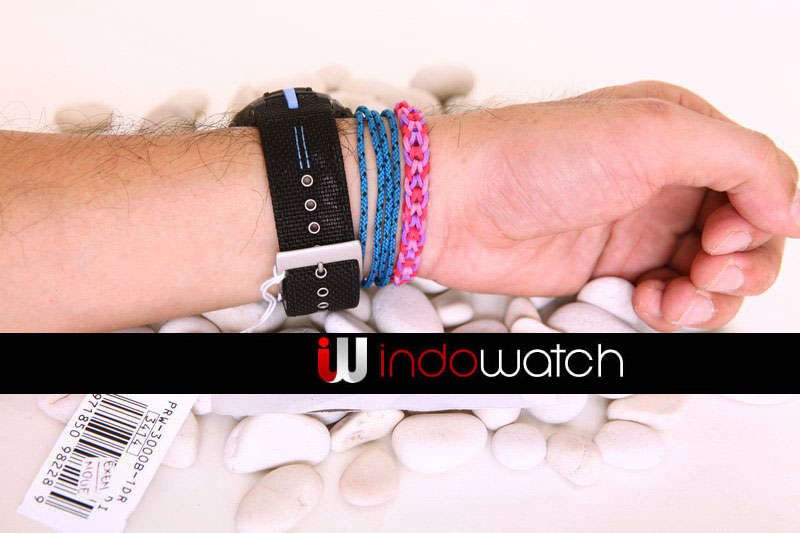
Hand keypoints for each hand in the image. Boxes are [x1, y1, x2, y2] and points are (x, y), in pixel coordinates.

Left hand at [423, 81, 798, 330]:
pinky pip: (668, 300)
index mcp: (683, 133)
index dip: (761, 218)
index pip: (760, 181)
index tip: (725, 237)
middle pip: (745, 235)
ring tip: (673, 299)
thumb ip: (740, 160)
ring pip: (711, 275)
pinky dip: (672, 311)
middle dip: (740, 264)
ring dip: (708, 297)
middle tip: (704, 271)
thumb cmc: (534, 158)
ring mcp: (637, 228)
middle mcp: (665, 180)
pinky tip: (647, 305)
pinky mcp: (610, 270)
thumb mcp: (651, 134)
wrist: (456, 206)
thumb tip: (793, 207)